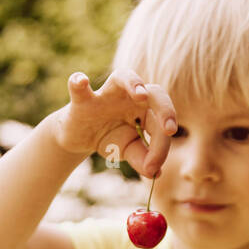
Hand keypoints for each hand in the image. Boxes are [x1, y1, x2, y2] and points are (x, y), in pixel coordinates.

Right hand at [50, 69, 176, 177]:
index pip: (160, 122)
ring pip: (123, 76)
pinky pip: (79, 88)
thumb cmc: (109, 138)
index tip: (155, 166)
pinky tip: (81, 81)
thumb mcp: (128, 151)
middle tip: (170, 130)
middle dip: (165, 109)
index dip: (161, 144)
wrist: (80, 138)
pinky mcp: (82, 101)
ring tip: (141, 95)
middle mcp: (130, 96)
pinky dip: (78, 82)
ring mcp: (106, 94)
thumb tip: (156, 172)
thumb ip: (143, 160)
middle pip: (154, 92)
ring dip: (134, 83)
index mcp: (146, 109)